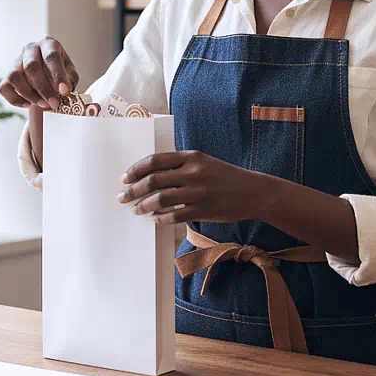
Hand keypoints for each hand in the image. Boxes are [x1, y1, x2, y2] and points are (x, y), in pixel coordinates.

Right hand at [0, 37, 78, 109]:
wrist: (48, 72)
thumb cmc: (61, 71)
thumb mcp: (71, 72)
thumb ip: (70, 80)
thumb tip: (64, 91)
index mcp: (48, 44)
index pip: (51, 56)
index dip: (58, 75)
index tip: (64, 92)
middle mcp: (30, 48)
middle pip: (31, 66)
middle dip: (43, 88)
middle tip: (54, 103)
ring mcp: (16, 60)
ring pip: (15, 76)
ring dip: (29, 94)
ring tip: (43, 105)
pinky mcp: (7, 75)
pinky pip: (4, 88)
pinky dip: (15, 99)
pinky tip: (28, 104)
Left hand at [118, 151, 266, 225]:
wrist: (253, 192)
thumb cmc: (226, 177)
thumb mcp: (204, 162)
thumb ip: (181, 165)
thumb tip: (151, 176)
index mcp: (191, 156)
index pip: (155, 160)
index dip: (136, 169)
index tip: (124, 178)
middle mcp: (193, 172)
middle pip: (153, 180)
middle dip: (133, 190)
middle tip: (122, 197)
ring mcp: (198, 192)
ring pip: (160, 199)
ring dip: (143, 205)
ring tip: (136, 209)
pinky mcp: (202, 210)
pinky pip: (173, 215)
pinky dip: (160, 218)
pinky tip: (155, 219)